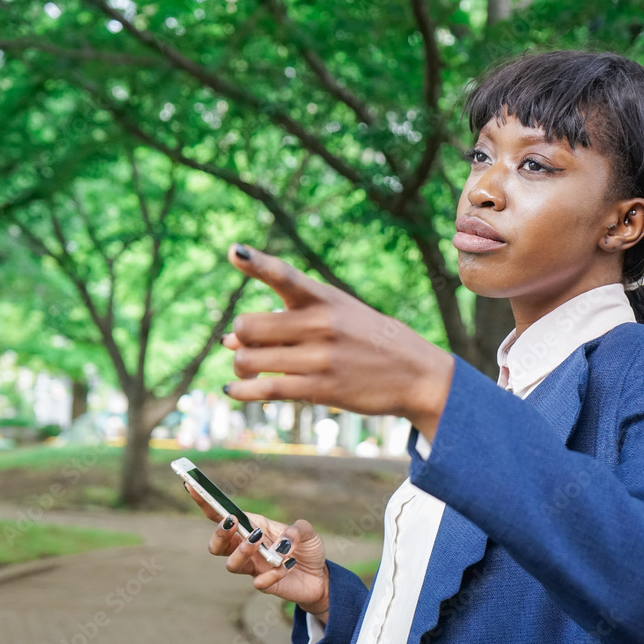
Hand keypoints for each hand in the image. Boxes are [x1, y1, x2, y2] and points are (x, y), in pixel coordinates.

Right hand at [186, 484, 330, 622]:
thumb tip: (283, 541)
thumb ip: (296, 529)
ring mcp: (253, 567)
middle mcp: (246, 547)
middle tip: (232, 522)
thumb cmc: (307, 547)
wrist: (320, 576)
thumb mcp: (307, 531)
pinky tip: (287, 565)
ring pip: (230, 564)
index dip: (205, 502)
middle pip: (217, 544)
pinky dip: (270, 574)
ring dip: (242, 550)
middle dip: (219, 533)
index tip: (191, 485)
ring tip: (259, 541)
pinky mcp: (264, 585)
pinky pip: (258, 582)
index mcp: (252, 525)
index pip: (222, 514)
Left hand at [222, 244, 454, 438]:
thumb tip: (226, 341)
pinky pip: (266, 389)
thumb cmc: (368, 339)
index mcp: (324, 297)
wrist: (417, 373)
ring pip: (249, 360)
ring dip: (240, 367)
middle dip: (238, 338)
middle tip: (244, 346)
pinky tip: (232, 391)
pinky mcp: (321, 389)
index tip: (234, 251)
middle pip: (248, 326)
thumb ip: (285, 322)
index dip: (256, 262)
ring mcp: (320, 357)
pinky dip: (241, 391)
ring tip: (246, 370)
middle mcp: (320, 324)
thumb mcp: (336, 315)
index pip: (284, 275)